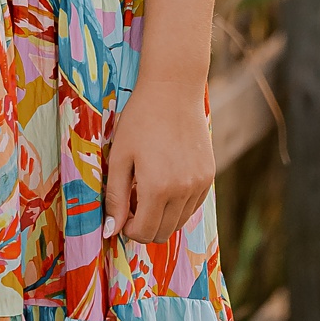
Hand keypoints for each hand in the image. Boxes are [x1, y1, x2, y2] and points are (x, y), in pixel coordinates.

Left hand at [103, 76, 214, 245]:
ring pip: (179, 221)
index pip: (144, 232)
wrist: (173, 88)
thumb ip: (115, 198)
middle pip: (163, 232)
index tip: (122, 213)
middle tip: (133, 203)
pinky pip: (193, 205)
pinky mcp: (209, 174)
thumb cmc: (140, 119)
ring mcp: (199, 183)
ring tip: (149, 190)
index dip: (128, 229)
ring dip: (162, 216)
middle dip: (144, 226)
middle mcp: (183, 191)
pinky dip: (179, 204)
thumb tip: (110, 232)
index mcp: (157, 188)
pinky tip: (167, 182)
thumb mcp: (120, 157)